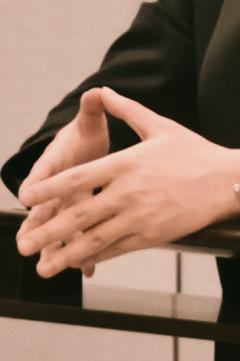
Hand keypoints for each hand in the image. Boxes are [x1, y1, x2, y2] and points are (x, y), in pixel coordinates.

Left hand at [17, 88, 239, 277]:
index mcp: (126, 163)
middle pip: (78, 215)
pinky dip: (95, 257)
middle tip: (23, 243)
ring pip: (94, 239)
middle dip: (47, 231)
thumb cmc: (194, 152)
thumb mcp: (159, 125)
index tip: (27, 197)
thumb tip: (104, 91)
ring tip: (43, 266)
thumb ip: (127, 110)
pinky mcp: (151, 235)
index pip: (77, 177)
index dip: (48, 189)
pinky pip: (117, 249)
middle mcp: (128, 192)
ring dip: (65, 254)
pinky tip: (80, 263)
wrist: (226, 181)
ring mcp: (139, 217)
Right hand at [18, 87, 109, 277]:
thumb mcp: (88, 122)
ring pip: (58, 229)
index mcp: (56, 163)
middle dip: (35, 227)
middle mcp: (57, 187)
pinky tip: (86, 270)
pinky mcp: (80, 216)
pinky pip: (80, 237)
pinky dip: (83, 253)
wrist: (88, 148)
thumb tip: (94, 91)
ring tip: (49, 268)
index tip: (25, 196)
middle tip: (24, 245)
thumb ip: (91, 109)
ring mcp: (67, 205)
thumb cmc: (84, 135)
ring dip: (54, 248)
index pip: (42, 173)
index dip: (35, 184)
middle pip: (43, 209)